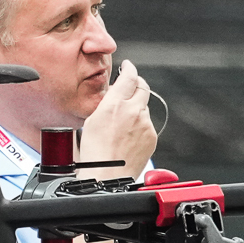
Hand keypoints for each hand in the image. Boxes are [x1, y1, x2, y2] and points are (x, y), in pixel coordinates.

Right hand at [77, 60, 158, 179]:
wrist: (107, 176)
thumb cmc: (95, 154)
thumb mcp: (92, 120)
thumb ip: (106, 103)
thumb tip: (113, 94)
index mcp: (115, 105)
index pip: (129, 77)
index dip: (129, 68)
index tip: (128, 66)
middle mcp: (133, 111)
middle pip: (142, 87)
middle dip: (136, 84)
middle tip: (130, 85)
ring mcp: (145, 124)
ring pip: (144, 107)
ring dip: (136, 108)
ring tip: (122, 123)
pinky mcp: (151, 136)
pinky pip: (147, 124)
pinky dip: (140, 124)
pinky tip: (128, 135)